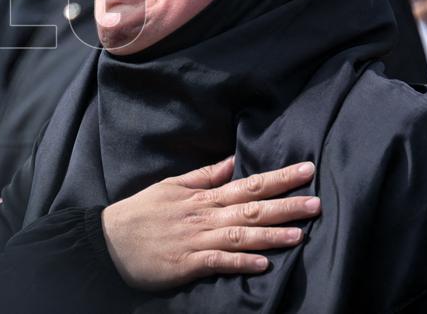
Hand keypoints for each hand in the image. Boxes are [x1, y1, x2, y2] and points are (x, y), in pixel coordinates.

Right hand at [101, 156, 319, 290]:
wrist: (109, 240)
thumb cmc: (140, 213)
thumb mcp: (170, 186)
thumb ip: (204, 175)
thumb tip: (232, 162)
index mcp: (202, 197)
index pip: (248, 183)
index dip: (279, 178)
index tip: (306, 170)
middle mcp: (204, 216)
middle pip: (251, 208)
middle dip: (286, 204)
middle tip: (317, 202)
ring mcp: (197, 239)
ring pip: (241, 235)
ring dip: (271, 234)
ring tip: (300, 233)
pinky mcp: (188, 263)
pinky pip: (219, 262)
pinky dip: (241, 263)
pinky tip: (263, 264)